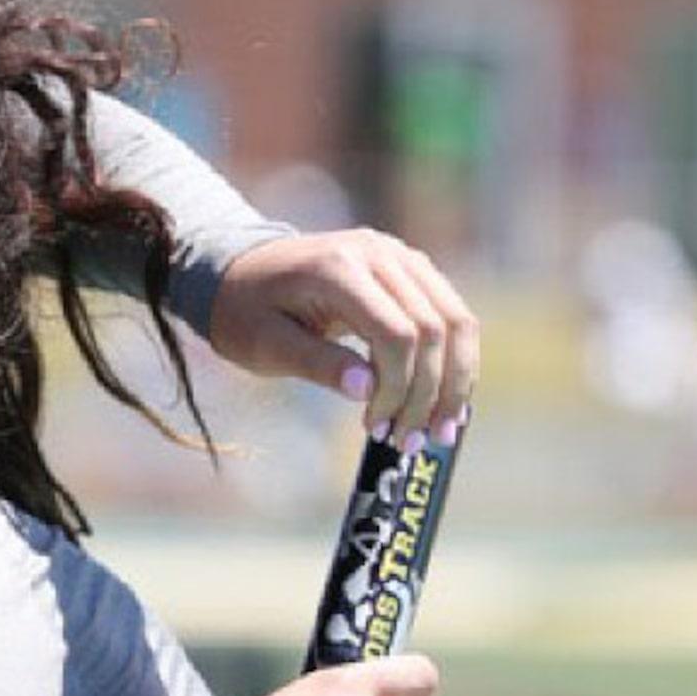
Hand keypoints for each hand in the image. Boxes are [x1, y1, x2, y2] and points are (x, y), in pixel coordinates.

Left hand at [208, 230, 477, 448]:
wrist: (241, 271)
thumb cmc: (245, 312)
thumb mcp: (265, 344)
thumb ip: (316, 364)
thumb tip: (367, 391)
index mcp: (338, 268)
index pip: (396, 333)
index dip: (397, 389)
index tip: (376, 430)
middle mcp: (379, 252)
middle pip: (434, 328)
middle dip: (429, 393)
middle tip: (411, 443)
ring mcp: (400, 256)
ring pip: (455, 320)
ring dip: (455, 380)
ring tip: (440, 431)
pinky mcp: (411, 269)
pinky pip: (450, 314)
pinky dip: (453, 360)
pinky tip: (444, 402)